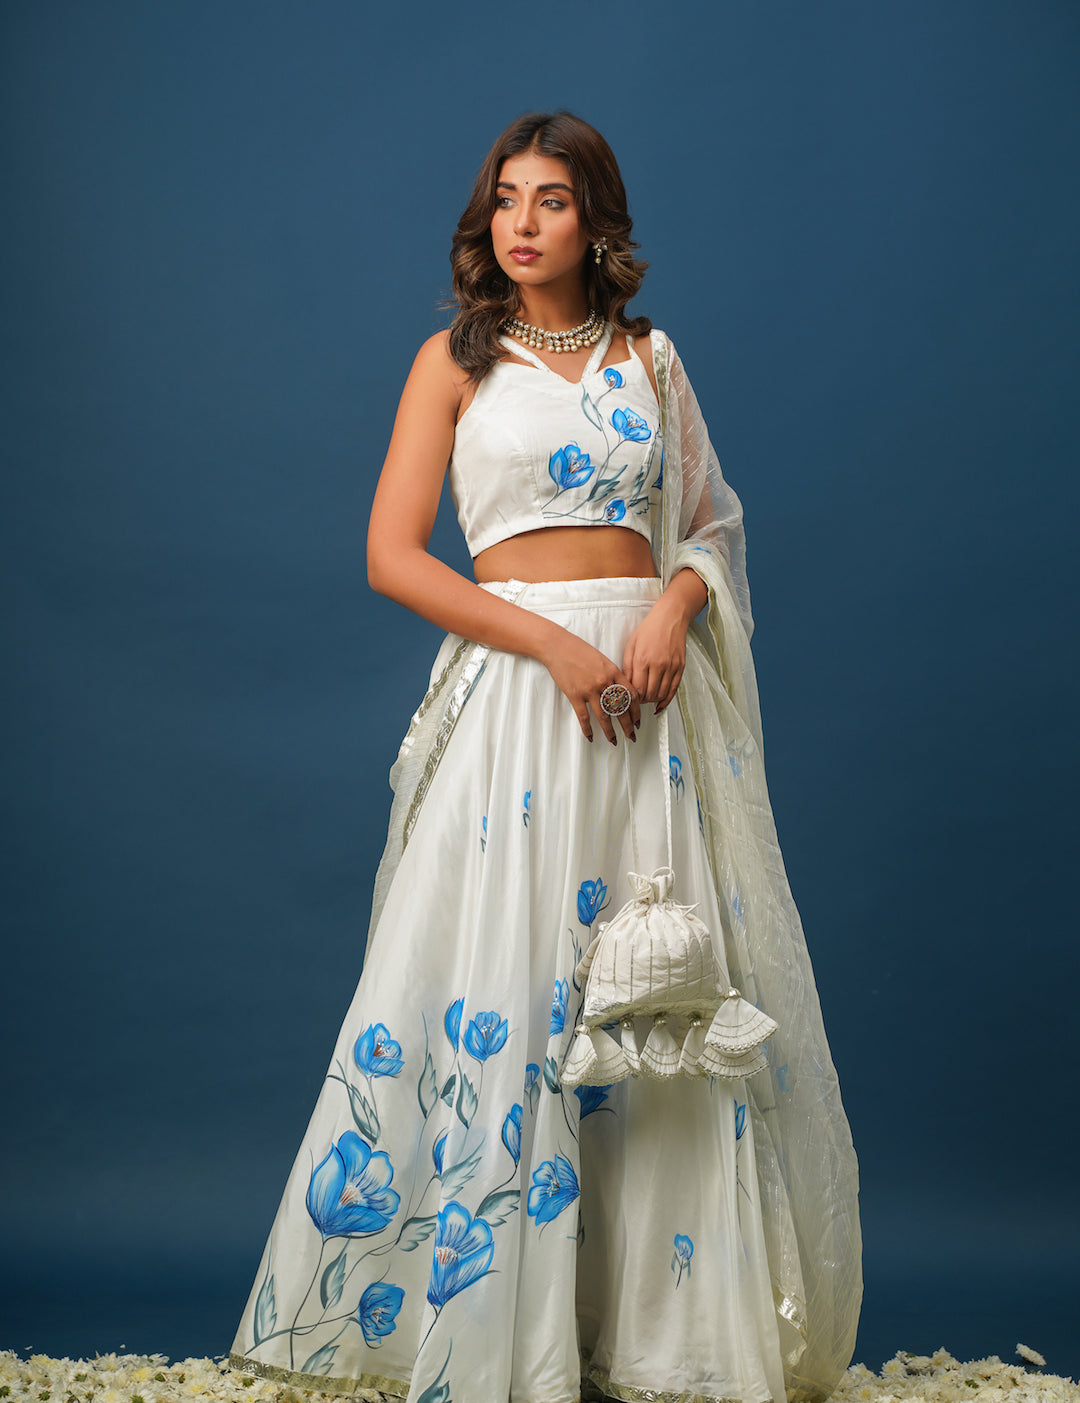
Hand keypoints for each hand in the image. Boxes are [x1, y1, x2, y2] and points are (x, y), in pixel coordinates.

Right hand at [540, 629, 640, 744]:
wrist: (558, 646)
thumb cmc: (578, 650)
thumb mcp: (602, 659)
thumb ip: (612, 674)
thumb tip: (619, 691)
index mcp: (613, 672)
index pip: (631, 695)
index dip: (637, 711)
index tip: (637, 720)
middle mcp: (604, 682)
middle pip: (621, 708)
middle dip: (628, 725)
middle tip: (632, 736)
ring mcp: (589, 689)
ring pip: (604, 716)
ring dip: (610, 731)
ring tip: (614, 740)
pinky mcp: (575, 695)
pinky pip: (584, 717)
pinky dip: (587, 729)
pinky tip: (590, 736)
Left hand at [622, 595, 690, 713]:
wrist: (671, 617)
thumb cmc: (648, 629)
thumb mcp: (631, 645)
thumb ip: (627, 667)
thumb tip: (626, 685)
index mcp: (642, 660)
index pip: (637, 690)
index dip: (632, 698)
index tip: (629, 698)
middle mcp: (658, 665)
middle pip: (649, 695)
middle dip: (642, 701)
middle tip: (638, 700)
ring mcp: (671, 667)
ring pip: (661, 694)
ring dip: (653, 700)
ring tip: (647, 698)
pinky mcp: (680, 667)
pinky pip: (673, 690)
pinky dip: (666, 700)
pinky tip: (660, 704)